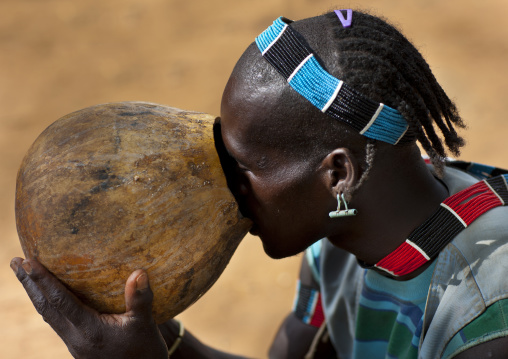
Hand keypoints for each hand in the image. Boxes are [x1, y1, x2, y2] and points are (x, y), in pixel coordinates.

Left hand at [10, 257, 167, 358]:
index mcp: (90, 330)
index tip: (28, 261)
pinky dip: (46, 303)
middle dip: (28, 284)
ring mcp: (74, 342)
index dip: (43, 280)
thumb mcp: (145, 324)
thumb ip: (141, 299)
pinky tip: (47, 295)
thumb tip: (139, 272)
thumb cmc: (145, 350)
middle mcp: (76, 337)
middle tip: (14, 261)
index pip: (60, 301)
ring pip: (47, 314)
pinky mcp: (77, 344)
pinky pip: (55, 320)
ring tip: (22, 273)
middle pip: (45, 307)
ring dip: (34, 292)